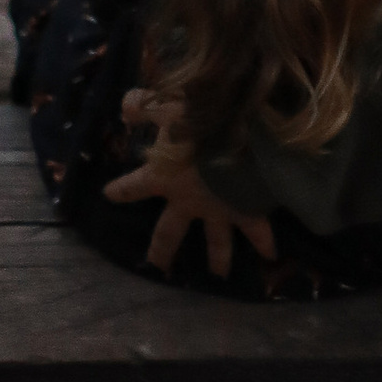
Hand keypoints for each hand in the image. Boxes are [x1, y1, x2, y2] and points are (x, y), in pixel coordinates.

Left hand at [105, 87, 276, 280]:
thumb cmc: (199, 121)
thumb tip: (125, 108)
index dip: (121, 190)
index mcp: (163, 178)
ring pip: (215, 241)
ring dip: (217, 259)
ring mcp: (218, 210)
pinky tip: (271, 255)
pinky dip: (265, 243)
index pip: (134, 187)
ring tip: (218, 275)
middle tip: (156, 266)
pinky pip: (258, 230)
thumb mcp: (167, 107)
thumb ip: (144, 107)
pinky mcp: (246, 209)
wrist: (241, 135)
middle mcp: (187, 201)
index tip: (109, 195)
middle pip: (168, 232)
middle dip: (161, 250)